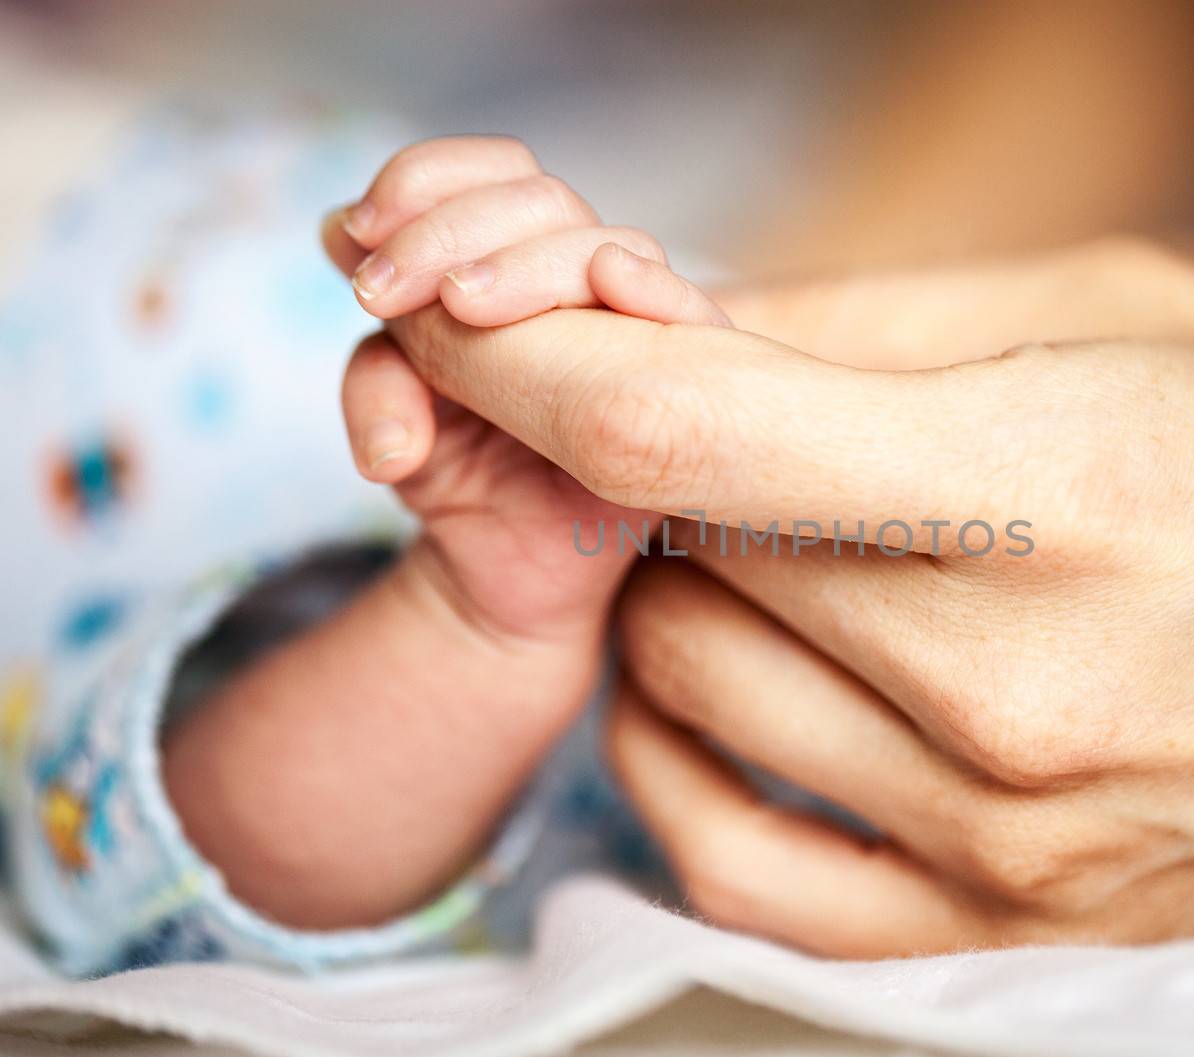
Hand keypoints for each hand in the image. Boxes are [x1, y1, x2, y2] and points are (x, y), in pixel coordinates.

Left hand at [324, 135, 725, 641]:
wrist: (507, 584)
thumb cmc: (460, 485)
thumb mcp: (391, 421)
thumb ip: (379, 353)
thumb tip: (342, 245)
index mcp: (510, 268)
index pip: (492, 175)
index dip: (428, 178)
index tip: (358, 232)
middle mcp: (580, 289)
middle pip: (543, 200)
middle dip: (451, 228)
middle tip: (382, 291)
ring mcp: (638, 334)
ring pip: (609, 246)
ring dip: (527, 262)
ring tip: (459, 308)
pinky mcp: (684, 386)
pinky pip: (690, 317)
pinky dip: (651, 291)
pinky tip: (607, 286)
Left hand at [382, 239, 1193, 954]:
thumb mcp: (1140, 317)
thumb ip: (878, 324)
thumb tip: (672, 323)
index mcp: (1061, 485)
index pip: (684, 433)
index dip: (526, 363)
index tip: (458, 318)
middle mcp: (1014, 689)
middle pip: (673, 554)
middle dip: (631, 457)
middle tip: (693, 412)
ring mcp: (1003, 839)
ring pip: (684, 690)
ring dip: (667, 589)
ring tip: (755, 533)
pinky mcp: (1005, 930)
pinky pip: (736, 869)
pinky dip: (672, 765)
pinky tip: (702, 691)